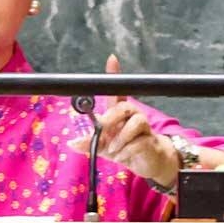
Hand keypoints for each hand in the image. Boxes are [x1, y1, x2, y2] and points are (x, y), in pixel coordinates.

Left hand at [69, 55, 179, 185]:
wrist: (145, 163)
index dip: (115, 74)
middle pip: (124, 106)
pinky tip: (125, 155)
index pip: (116, 91)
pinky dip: (127, 151)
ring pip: (135, 123)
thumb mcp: (102, 147)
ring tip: (114, 149)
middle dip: (111, 118)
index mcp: (119, 113)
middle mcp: (132, 114)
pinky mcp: (151, 139)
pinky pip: (138, 141)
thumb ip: (89, 143)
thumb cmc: (123, 149)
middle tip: (103, 130)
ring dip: (120, 139)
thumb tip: (72, 142)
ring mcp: (143, 126)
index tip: (112, 59)